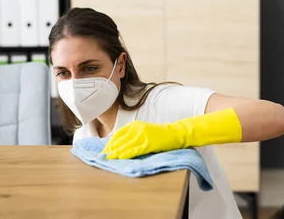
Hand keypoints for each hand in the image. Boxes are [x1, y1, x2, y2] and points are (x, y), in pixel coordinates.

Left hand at [101, 108, 242, 159]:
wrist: (181, 132)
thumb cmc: (166, 135)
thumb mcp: (150, 132)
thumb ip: (139, 135)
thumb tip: (128, 143)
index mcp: (138, 125)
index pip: (119, 134)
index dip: (111, 142)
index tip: (105, 149)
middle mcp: (138, 129)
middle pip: (119, 139)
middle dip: (110, 148)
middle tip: (102, 156)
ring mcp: (143, 135)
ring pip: (124, 145)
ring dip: (115, 152)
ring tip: (108, 159)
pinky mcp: (149, 142)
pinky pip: (133, 149)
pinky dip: (125, 154)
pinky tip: (119, 158)